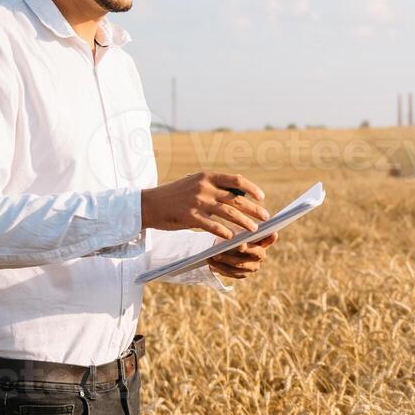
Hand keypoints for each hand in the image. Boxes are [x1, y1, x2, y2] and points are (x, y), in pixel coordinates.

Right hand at [140, 172, 269, 241]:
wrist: (149, 204)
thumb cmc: (175, 195)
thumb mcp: (194, 183)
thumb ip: (214, 187)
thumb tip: (238, 194)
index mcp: (207, 176)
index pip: (236, 180)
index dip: (252, 189)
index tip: (262, 198)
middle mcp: (204, 187)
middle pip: (236, 199)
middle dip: (254, 209)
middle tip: (265, 217)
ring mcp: (197, 202)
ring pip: (229, 214)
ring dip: (245, 222)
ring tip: (254, 230)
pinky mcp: (190, 217)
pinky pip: (213, 226)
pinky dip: (225, 232)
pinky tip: (232, 238)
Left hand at [208, 231, 276, 279]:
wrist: (222, 250)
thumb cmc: (232, 236)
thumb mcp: (237, 230)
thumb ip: (241, 230)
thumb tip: (240, 230)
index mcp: (263, 241)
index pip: (271, 237)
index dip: (272, 236)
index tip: (272, 232)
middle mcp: (261, 255)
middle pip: (257, 252)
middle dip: (246, 248)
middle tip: (238, 245)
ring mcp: (252, 266)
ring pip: (241, 264)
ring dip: (227, 259)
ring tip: (216, 254)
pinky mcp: (242, 274)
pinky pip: (231, 272)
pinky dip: (220, 267)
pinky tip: (212, 262)